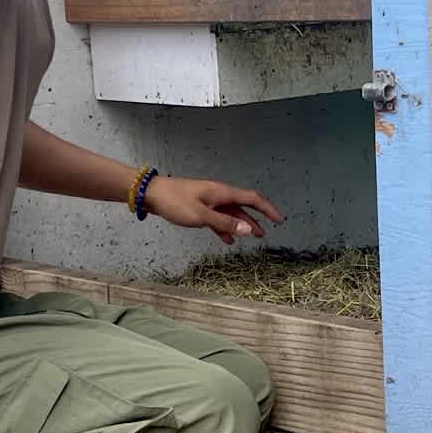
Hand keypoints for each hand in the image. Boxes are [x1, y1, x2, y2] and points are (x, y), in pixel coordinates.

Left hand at [147, 176, 284, 245]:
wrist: (152, 194)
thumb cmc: (176, 202)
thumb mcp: (202, 216)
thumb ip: (225, 223)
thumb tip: (249, 229)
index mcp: (223, 193)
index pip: (253, 199)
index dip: (268, 209)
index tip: (279, 220)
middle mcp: (219, 195)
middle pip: (244, 206)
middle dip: (257, 219)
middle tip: (266, 234)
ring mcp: (209, 201)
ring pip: (231, 213)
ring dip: (242, 225)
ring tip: (252, 238)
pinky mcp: (199, 207)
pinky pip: (218, 218)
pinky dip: (225, 228)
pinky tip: (228, 239)